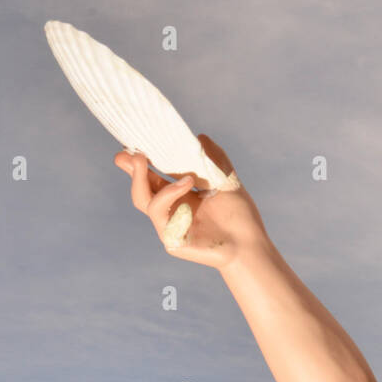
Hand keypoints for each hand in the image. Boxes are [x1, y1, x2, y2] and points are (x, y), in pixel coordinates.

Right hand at [114, 134, 270, 270]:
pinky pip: (162, 219)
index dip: (137, 164)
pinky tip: (189, 189)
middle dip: (134, 172)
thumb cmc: (240, 217)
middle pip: (140, 191)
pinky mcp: (173, 242)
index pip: (151, 178)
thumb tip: (200, 137)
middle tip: (137, 154)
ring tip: (188, 179)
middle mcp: (171, 211)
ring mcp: (170, 227)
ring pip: (146, 203)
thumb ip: (214, 159)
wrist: (251, 245)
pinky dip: (172, 200)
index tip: (130, 146)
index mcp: (180, 195)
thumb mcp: (226, 181)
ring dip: (160, 186)